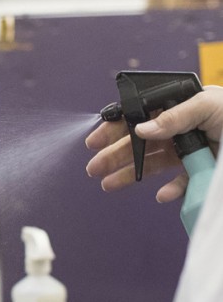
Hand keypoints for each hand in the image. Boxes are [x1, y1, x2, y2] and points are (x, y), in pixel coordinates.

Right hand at [85, 86, 222, 201]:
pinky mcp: (205, 171)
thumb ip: (174, 117)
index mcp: (181, 107)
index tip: (95, 141)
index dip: (116, 128)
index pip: (140, 116)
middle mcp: (184, 127)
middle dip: (116, 155)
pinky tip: (162, 195)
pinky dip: (171, 190)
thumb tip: (141, 128)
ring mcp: (193, 149)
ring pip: (155, 163)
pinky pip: (182, 182)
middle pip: (141, 142)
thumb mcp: (208, 106)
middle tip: (94, 168)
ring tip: (109, 184)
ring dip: (131, 174)